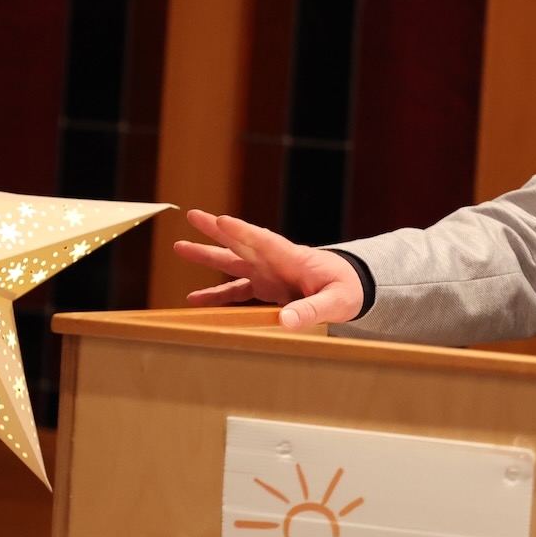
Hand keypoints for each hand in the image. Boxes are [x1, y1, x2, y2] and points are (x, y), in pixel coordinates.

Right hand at [172, 209, 365, 329]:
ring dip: (208, 256)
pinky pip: (237, 291)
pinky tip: (195, 300)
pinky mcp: (266, 288)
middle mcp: (275, 262)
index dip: (242, 231)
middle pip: (241, 243)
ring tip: (180, 247)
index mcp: (293, 258)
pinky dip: (217, 295)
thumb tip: (286, 321)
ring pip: (233, 262)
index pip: (264, 241)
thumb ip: (311, 310)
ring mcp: (268, 274)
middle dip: (217, 231)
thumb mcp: (336, 302)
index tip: (221, 220)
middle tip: (192, 216)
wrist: (355, 288)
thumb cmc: (349, 289)